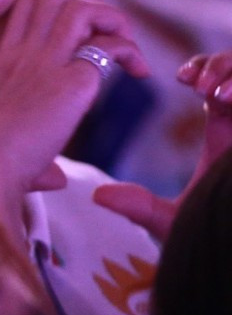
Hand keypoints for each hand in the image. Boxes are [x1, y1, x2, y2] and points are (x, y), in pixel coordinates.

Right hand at [0, 0, 146, 216]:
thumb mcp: (2, 140)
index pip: (30, 4)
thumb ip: (32, 148)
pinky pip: (111, 46)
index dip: (61, 7)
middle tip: (106, 35)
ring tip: (126, 52)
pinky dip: (132, 52)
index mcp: (5, 60)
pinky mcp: (73, 82)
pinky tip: (139, 73)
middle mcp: (25, 53)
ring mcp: (47, 63)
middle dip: (91, 2)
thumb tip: (55, 180)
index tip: (79, 37)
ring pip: (83, 7)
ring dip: (115, 21)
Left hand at [91, 48, 231, 239]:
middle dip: (219, 63)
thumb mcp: (170, 219)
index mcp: (225, 129)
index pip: (217, 80)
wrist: (231, 251)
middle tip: (193, 81)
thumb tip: (97, 197)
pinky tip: (221, 98)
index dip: (202, 68)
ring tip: (207, 90)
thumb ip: (137, 205)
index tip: (181, 79)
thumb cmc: (213, 234)